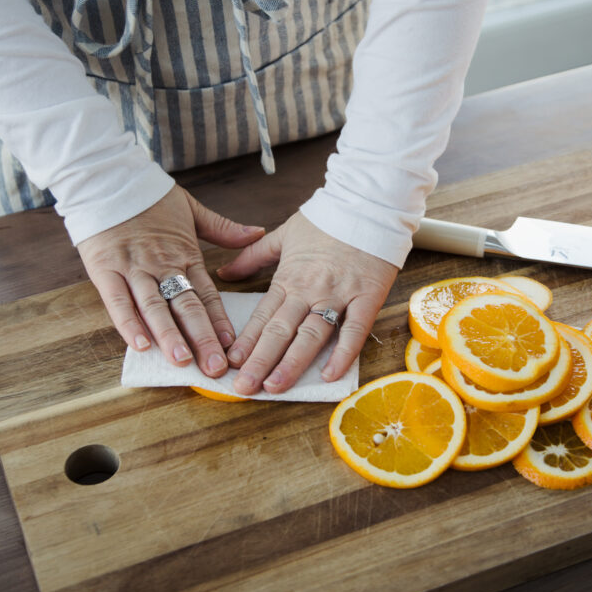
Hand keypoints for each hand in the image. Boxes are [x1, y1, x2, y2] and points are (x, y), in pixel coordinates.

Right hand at [77, 185, 264, 376]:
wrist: (108, 177)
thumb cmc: (150, 197)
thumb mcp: (191, 209)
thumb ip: (223, 228)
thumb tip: (257, 232)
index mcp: (184, 254)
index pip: (207, 294)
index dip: (220, 320)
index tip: (233, 345)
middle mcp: (162, 265)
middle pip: (185, 306)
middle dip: (202, 338)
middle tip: (214, 366)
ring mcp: (133, 268)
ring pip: (155, 307)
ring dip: (169, 336)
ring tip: (183, 360)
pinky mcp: (105, 269)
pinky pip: (117, 300)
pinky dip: (128, 323)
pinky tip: (141, 344)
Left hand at [217, 212, 398, 393]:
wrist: (368, 203)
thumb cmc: (327, 219)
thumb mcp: (283, 234)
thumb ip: (252, 256)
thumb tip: (223, 272)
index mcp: (289, 277)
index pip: (262, 316)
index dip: (245, 342)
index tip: (230, 364)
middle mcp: (310, 290)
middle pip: (280, 332)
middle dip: (260, 362)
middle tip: (243, 388)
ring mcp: (339, 295)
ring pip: (311, 335)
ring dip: (291, 364)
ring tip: (274, 387)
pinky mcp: (367, 297)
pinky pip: (354, 330)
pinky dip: (342, 355)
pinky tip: (328, 376)